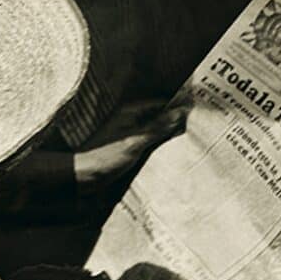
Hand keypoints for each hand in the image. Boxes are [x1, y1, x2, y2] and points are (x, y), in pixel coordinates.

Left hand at [73, 102, 188, 193]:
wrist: (84, 175)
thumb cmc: (107, 156)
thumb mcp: (136, 141)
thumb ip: (158, 127)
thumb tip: (180, 112)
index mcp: (131, 113)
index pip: (161, 103)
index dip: (177, 105)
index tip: (195, 108)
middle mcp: (131, 120)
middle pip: (159, 115)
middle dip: (175, 119)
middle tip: (196, 123)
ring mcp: (130, 133)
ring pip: (155, 129)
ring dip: (169, 132)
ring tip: (188, 136)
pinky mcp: (129, 147)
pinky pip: (150, 141)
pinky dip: (161, 143)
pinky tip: (171, 149)